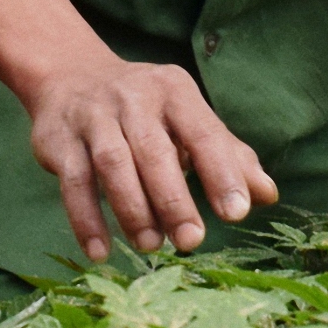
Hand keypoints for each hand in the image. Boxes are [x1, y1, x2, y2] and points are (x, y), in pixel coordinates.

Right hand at [21, 53, 279, 260]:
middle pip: (155, 151)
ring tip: (152, 245)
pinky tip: (100, 252)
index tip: (238, 212)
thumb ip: (227, 156)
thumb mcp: (188, 120)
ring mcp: (93, 117)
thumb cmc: (147, 110)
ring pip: (112, 165)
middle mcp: (134, 98)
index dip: (221, 172)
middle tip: (191, 241)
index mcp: (176, 92)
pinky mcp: (59, 140)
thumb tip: (268, 195)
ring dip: (133, 209)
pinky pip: (73, 182)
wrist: (71, 75)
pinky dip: (85, 219)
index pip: (204, 132)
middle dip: (174, 199)